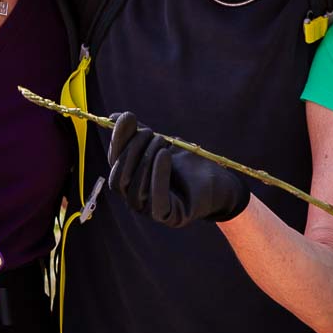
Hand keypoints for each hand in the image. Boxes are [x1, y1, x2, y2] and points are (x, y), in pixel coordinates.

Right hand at [107, 112, 248, 227]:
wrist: (218, 181)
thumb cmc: (187, 164)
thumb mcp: (161, 145)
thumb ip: (138, 134)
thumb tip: (114, 116)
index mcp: (130, 181)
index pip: (115, 162)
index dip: (118, 140)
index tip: (127, 117)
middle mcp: (135, 198)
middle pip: (119, 179)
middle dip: (132, 151)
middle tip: (151, 132)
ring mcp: (150, 210)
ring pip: (134, 189)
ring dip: (146, 160)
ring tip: (163, 141)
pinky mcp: (168, 216)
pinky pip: (156, 200)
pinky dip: (158, 175)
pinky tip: (164, 155)